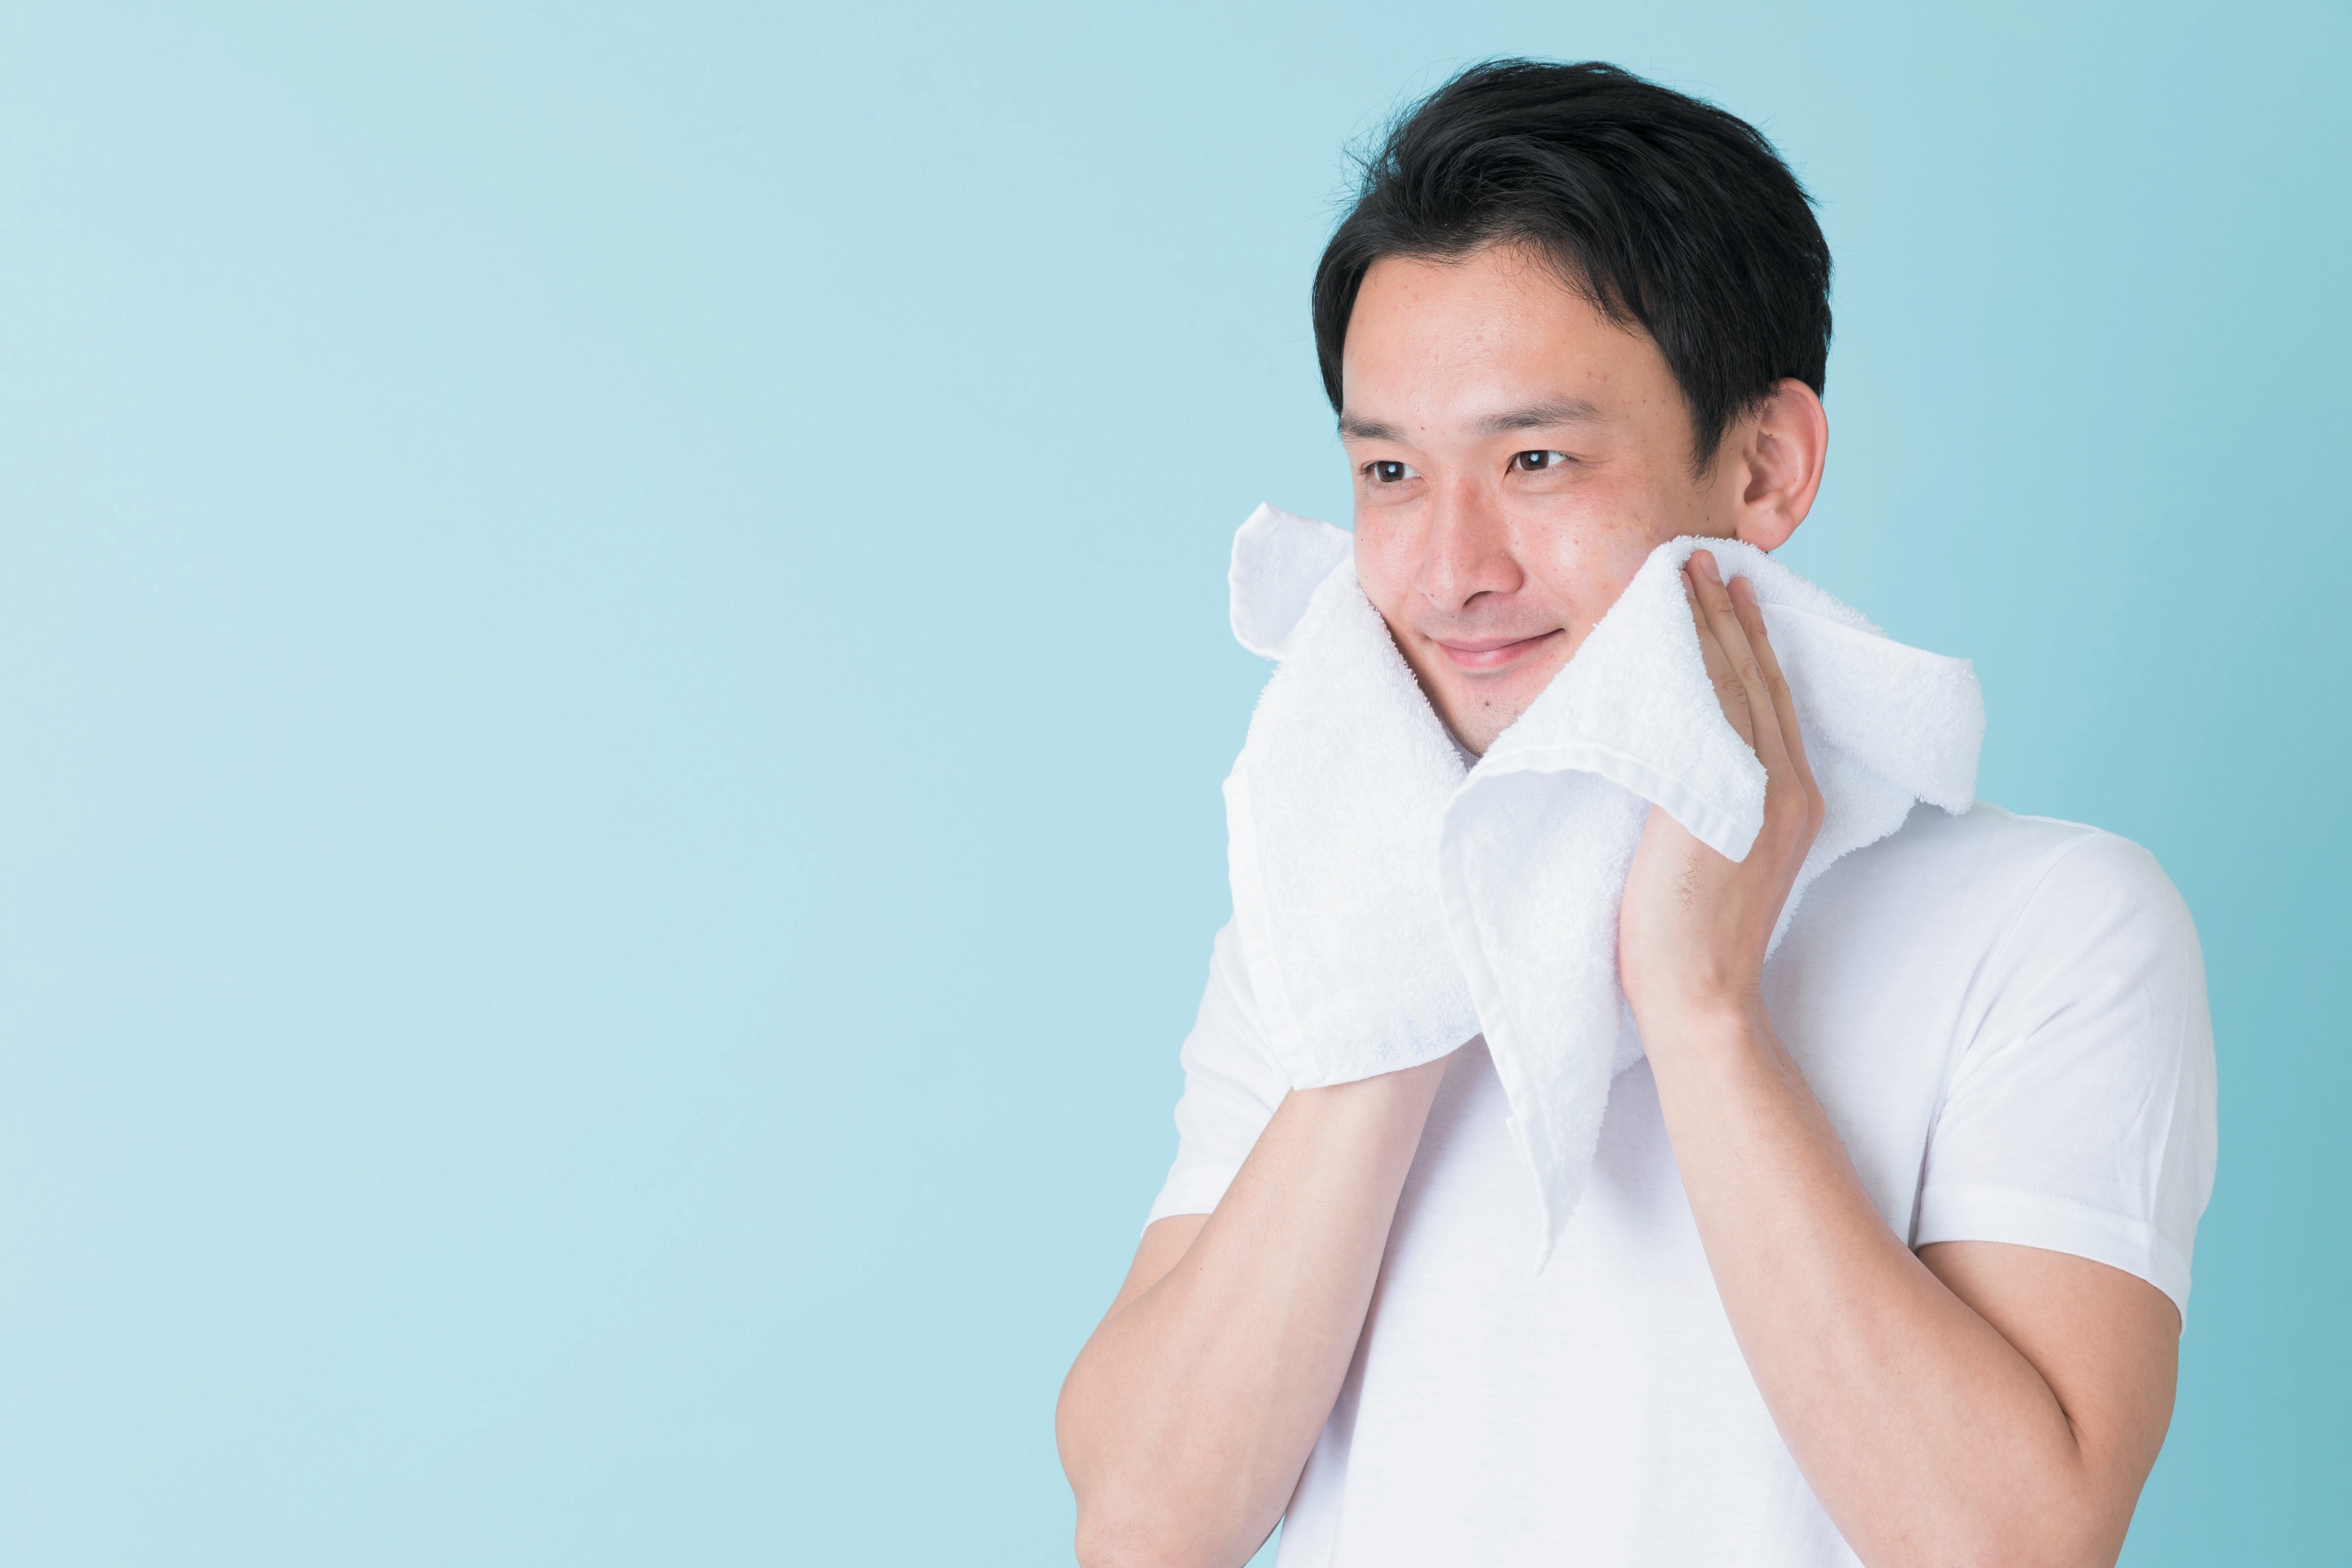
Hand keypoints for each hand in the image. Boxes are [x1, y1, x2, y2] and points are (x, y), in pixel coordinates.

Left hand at [1617, 549, 1824, 1037]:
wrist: (1701, 996)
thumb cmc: (1693, 943)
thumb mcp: (1718, 859)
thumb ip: (1715, 808)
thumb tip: (1674, 769)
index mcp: (1795, 803)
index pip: (1773, 701)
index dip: (1753, 644)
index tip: (1732, 595)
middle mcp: (1788, 787)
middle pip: (1757, 677)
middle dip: (1729, 613)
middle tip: (1703, 558)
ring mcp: (1757, 790)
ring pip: (1731, 680)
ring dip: (1706, 620)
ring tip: (1683, 570)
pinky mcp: (1718, 796)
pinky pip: (1703, 708)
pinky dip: (1689, 659)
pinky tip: (1667, 624)